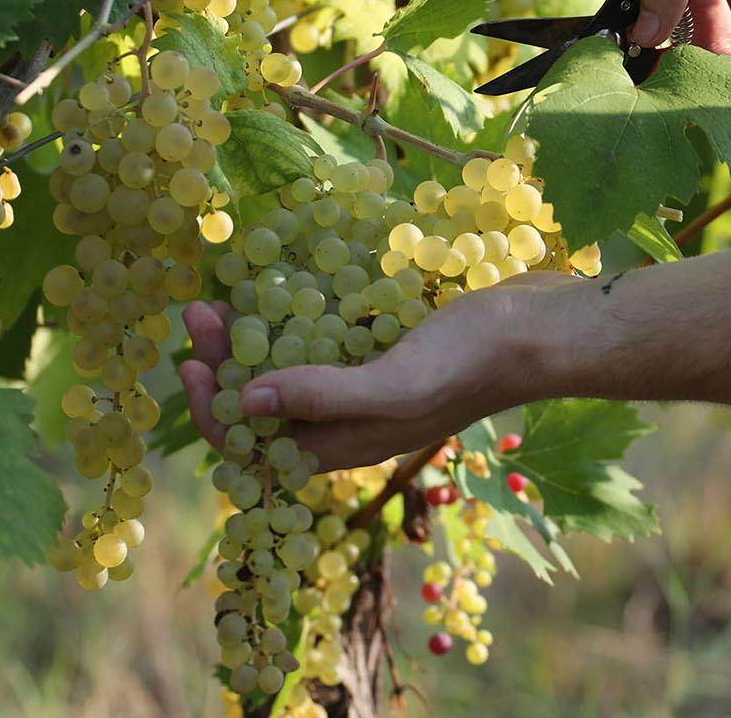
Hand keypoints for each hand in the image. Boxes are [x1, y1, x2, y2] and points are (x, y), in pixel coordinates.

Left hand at [177, 275, 577, 469]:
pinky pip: (325, 338)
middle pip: (268, 401)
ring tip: (227, 293)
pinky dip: (296, 318)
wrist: (539, 329)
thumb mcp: (392, 385)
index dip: (217, 413)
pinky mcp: (387, 346)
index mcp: (348, 444)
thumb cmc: (471, 362)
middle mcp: (352, 419)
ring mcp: (371, 381)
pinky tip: (283, 285)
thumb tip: (244, 401)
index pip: (260, 446)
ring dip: (254, 335)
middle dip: (226, 362)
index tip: (191, 365)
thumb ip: (322, 397)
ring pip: (292, 366)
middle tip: (200, 311)